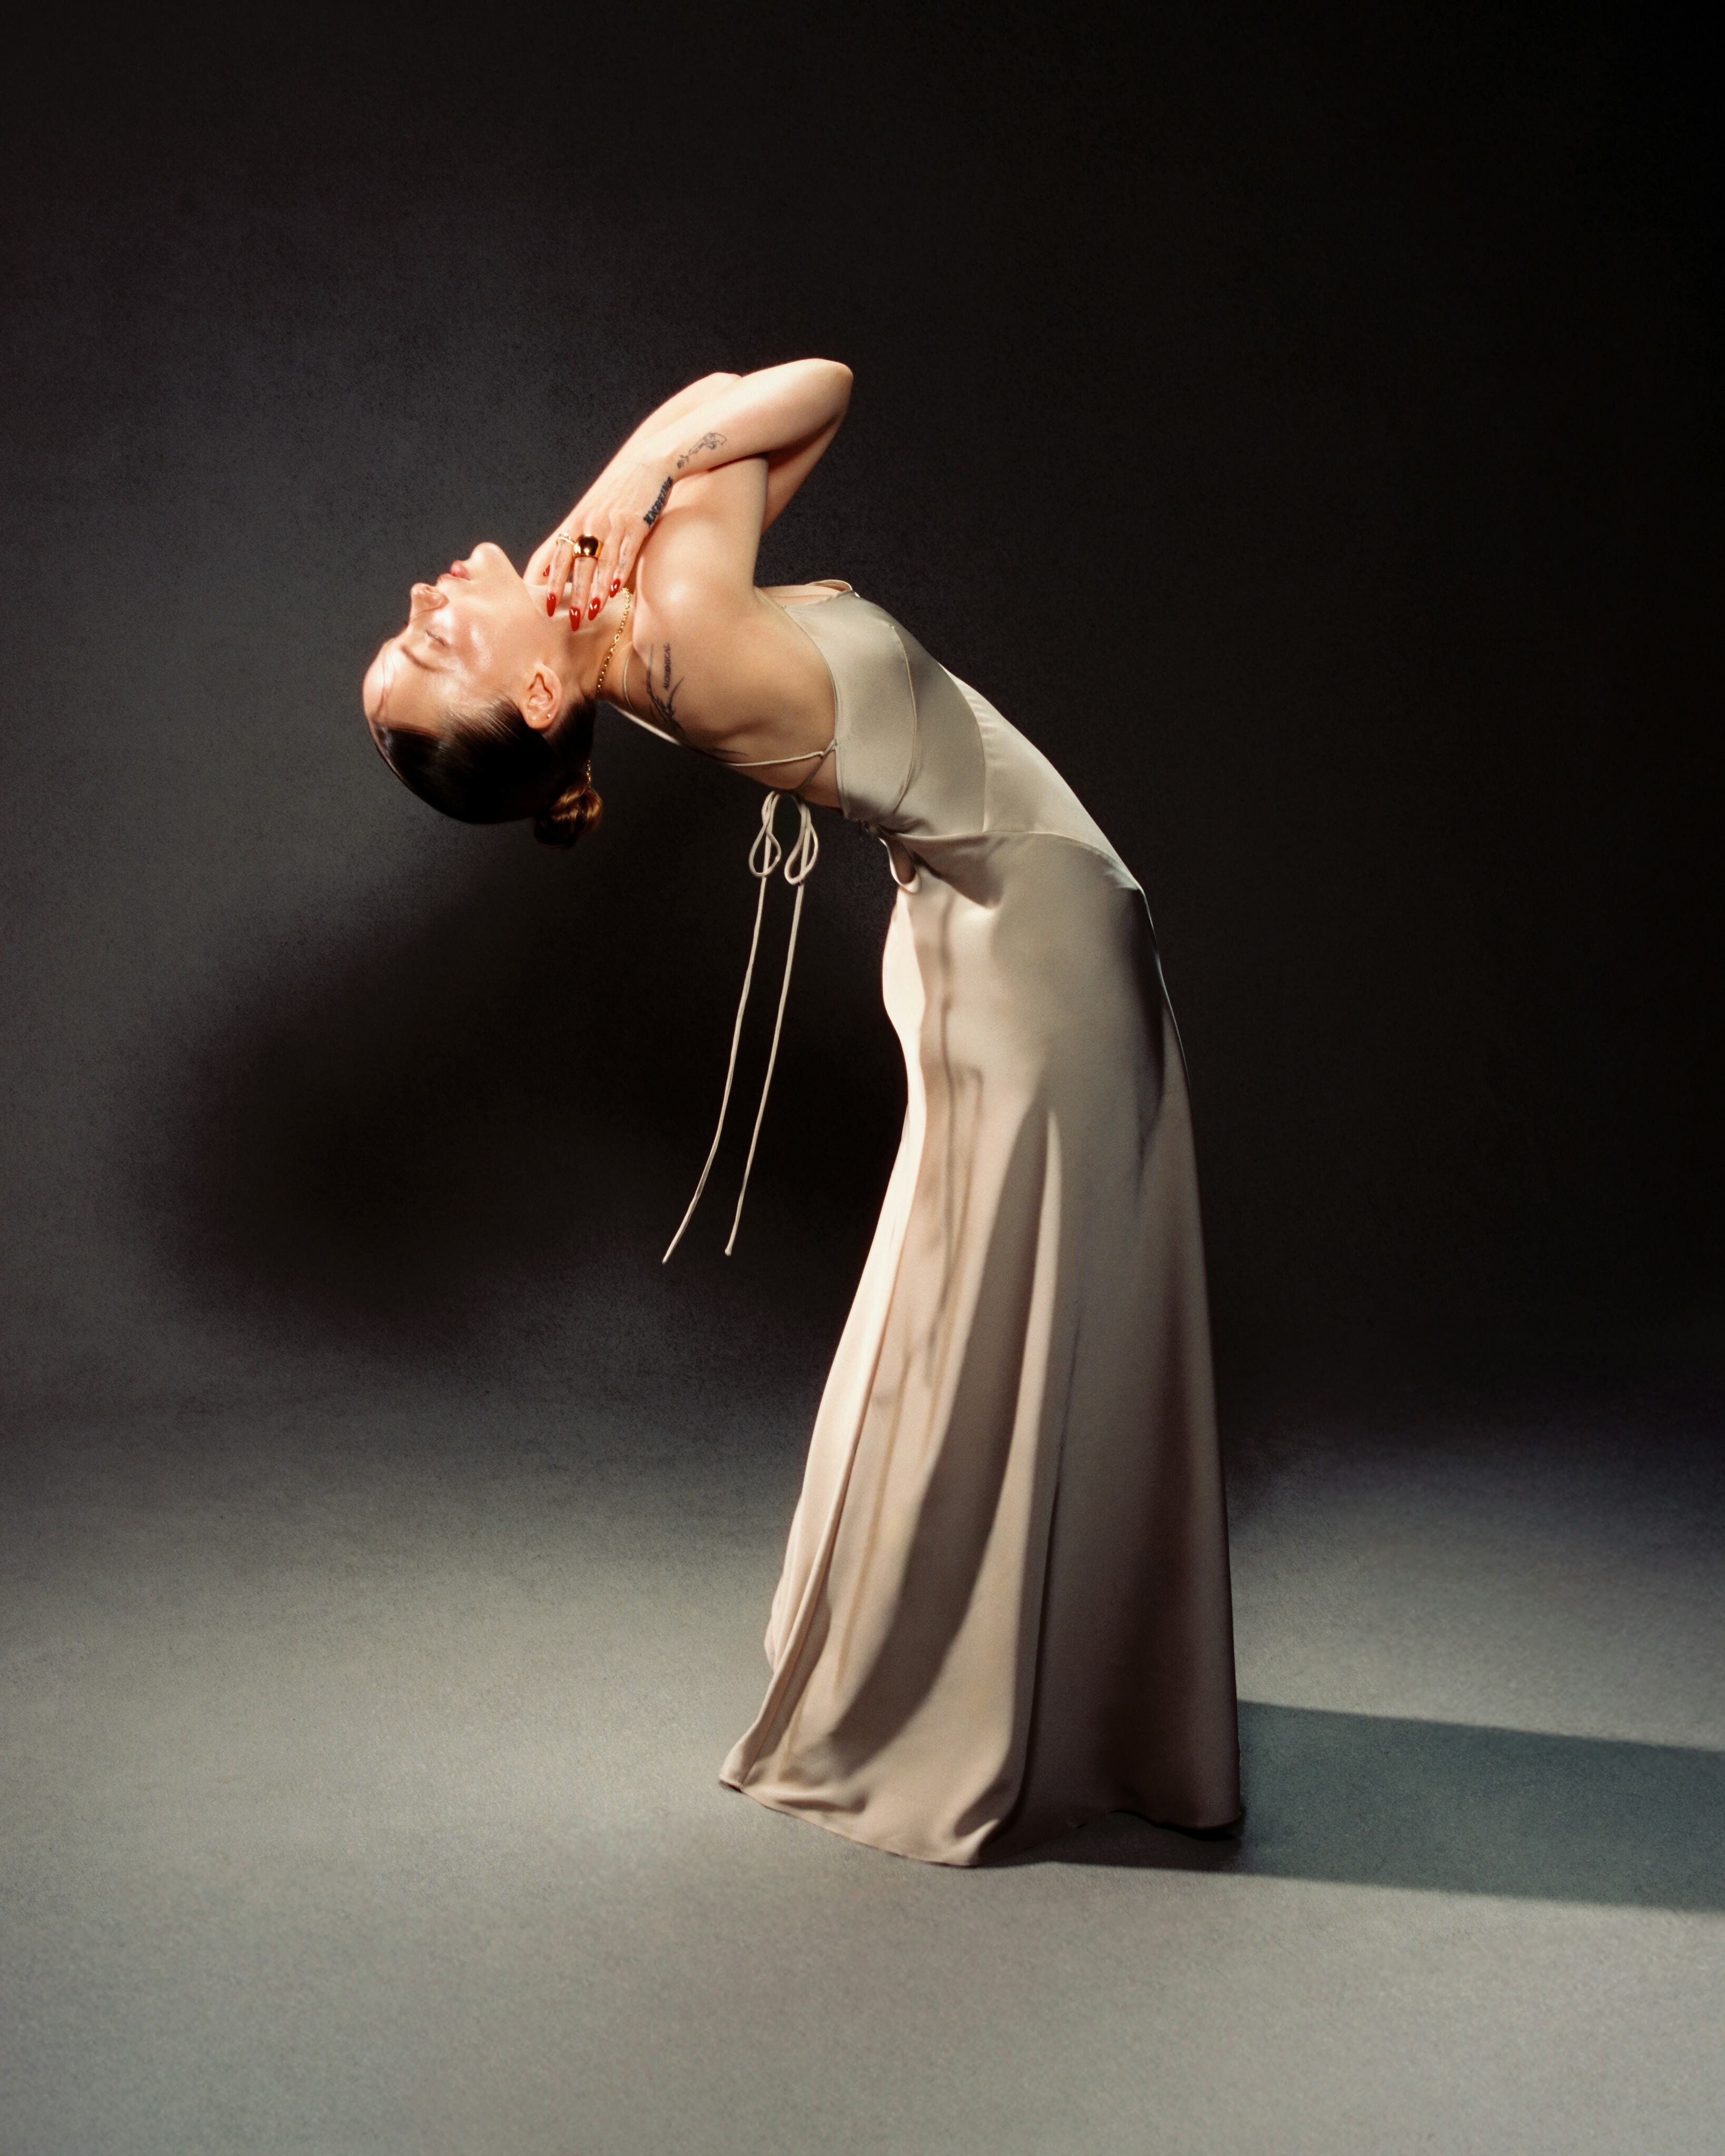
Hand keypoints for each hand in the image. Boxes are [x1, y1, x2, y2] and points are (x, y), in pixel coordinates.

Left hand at [531, 454, 676, 627]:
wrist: (646, 465)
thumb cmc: (613, 496)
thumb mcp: (586, 514)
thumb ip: (568, 540)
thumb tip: (545, 571)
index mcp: (574, 523)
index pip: (554, 556)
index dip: (548, 581)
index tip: (544, 606)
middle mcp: (589, 524)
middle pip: (576, 563)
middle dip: (572, 593)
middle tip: (569, 620)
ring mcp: (612, 523)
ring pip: (601, 562)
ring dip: (596, 590)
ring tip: (592, 613)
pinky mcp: (636, 523)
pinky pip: (626, 552)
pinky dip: (620, 571)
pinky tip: (617, 591)